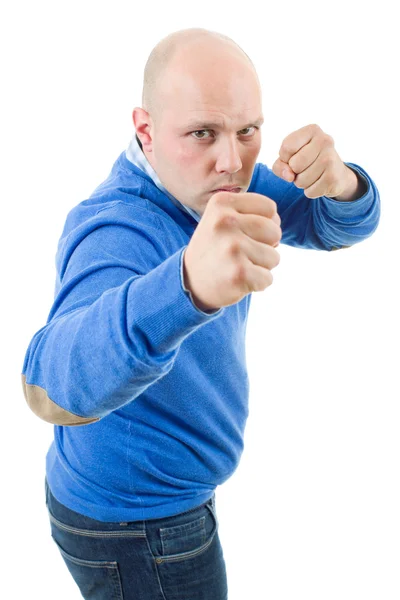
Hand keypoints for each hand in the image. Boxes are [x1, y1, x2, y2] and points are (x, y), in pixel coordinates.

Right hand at [183, 191, 281, 311]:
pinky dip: (258, 283)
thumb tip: (277, 223)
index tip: (244, 235)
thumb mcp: (222, 218)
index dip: (265, 225)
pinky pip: (268, 278)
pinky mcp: (238, 273)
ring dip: (261, 266)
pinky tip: (238, 280)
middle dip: (266, 246)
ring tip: (238, 266)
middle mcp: (225, 222)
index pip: (270, 208)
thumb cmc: (215, 249)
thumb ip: (251, 212)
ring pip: (274, 257)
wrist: (189, 282)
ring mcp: (232, 247)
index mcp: (222, 203)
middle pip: (275, 231)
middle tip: (241, 254)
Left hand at [272, 123, 352, 198]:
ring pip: (301, 180)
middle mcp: (325, 140)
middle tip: (304, 168)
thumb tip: (289, 176)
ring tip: (312, 175)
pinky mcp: (334, 178)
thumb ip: (279, 165)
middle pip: (294, 165)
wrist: (336, 173)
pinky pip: (310, 191)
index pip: (287, 147)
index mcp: (312, 130)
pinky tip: (319, 182)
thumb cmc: (306, 162)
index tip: (294, 156)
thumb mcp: (288, 158)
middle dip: (294, 172)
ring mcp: (331, 159)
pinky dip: (310, 191)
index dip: (285, 158)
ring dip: (302, 183)